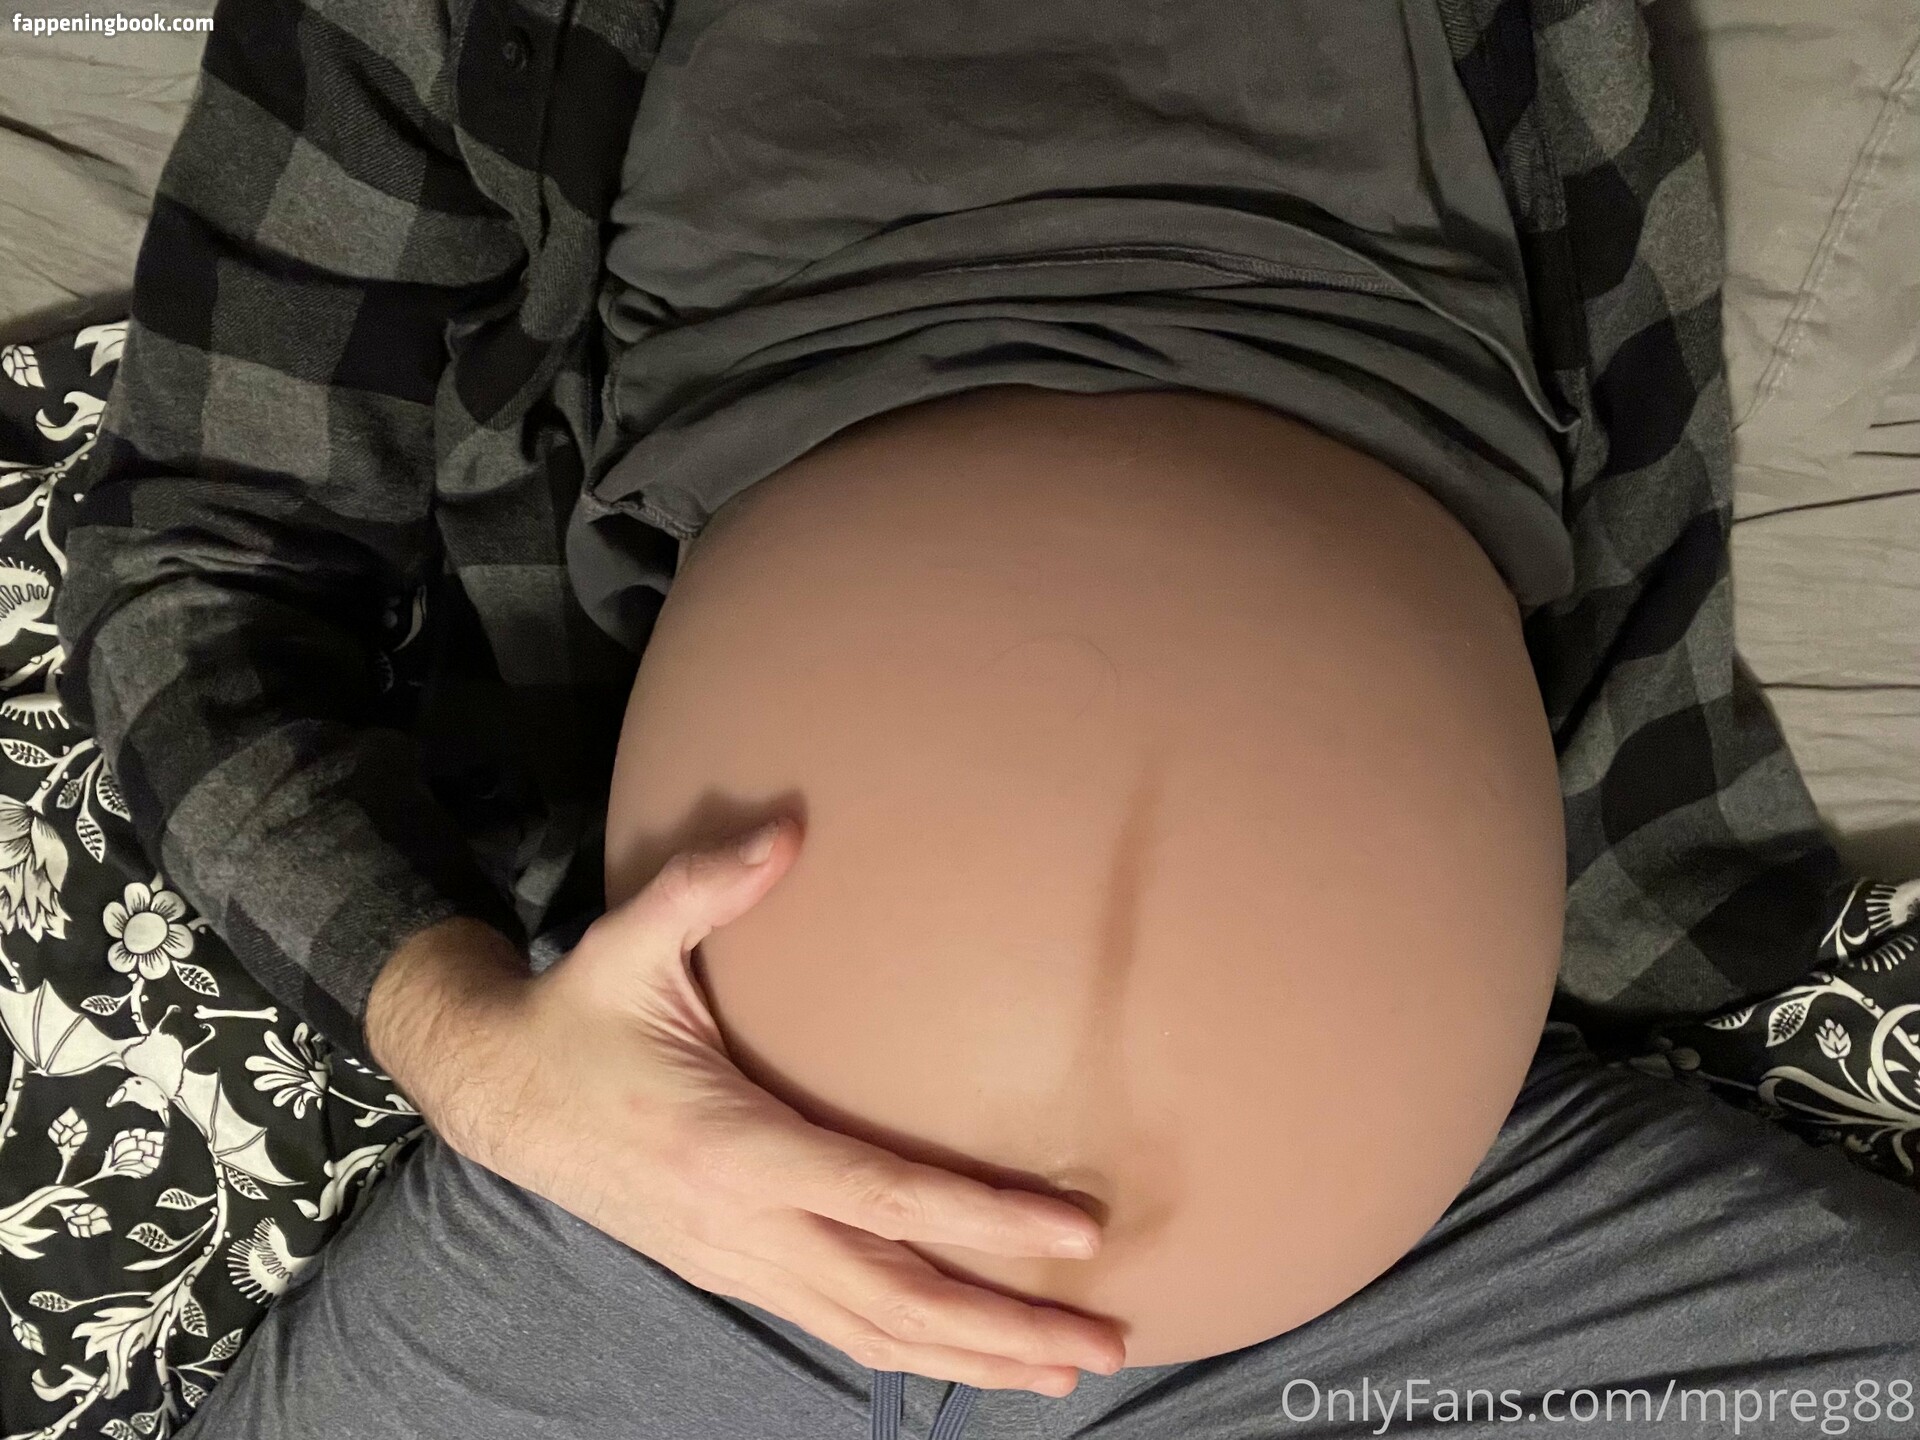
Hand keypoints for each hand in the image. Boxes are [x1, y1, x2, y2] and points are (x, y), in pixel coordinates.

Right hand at [364, 817, 1126, 1394]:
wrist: (498, 1095)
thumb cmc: (576, 1015)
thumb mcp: (626, 942)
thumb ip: (705, 886)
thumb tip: (789, 830)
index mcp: (733, 1146)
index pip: (885, 1196)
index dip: (986, 1218)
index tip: (1078, 1230)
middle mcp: (744, 1225)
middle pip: (897, 1298)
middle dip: (1005, 1326)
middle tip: (1111, 1340)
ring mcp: (739, 1261)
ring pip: (873, 1331)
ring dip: (973, 1357)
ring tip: (1065, 1368)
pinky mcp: (735, 1271)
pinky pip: (840, 1326)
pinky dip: (914, 1350)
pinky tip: (970, 1357)